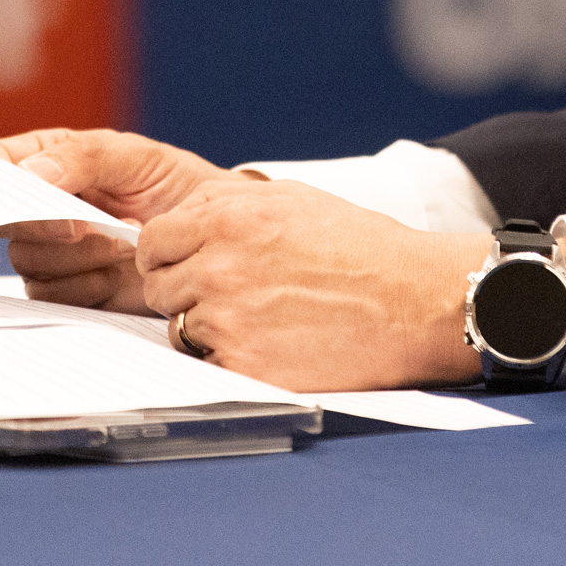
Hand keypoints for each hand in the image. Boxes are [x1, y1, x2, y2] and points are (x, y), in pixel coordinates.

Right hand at [0, 128, 232, 313]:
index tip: (32, 197)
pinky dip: (88, 285)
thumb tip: (31, 173)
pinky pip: (51, 296)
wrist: (209, 242)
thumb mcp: (138, 159)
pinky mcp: (67, 289)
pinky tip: (121, 273)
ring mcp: (51, 250)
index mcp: (51, 159)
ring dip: (79, 257)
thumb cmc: (177, 187)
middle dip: (48, 227)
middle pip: (3, 221)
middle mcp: (42, 205)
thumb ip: (85, 157)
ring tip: (125, 243)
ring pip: (27, 261)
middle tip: (91, 225)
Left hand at [136, 174, 487, 391]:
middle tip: (226, 294)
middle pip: (158, 287)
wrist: (412, 301)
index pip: (152, 240)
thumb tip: (183, 214)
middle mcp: (220, 267)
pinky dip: (230, 358)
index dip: (167, 253)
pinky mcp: (244, 365)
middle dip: (183, 290)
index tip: (185, 263)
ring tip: (257, 318)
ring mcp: (229, 319)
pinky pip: (207, 363)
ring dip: (206, 327)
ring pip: (179, 329)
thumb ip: (228, 202)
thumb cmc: (361, 248)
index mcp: (228, 219)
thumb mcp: (292, 199)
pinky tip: (269, 343)